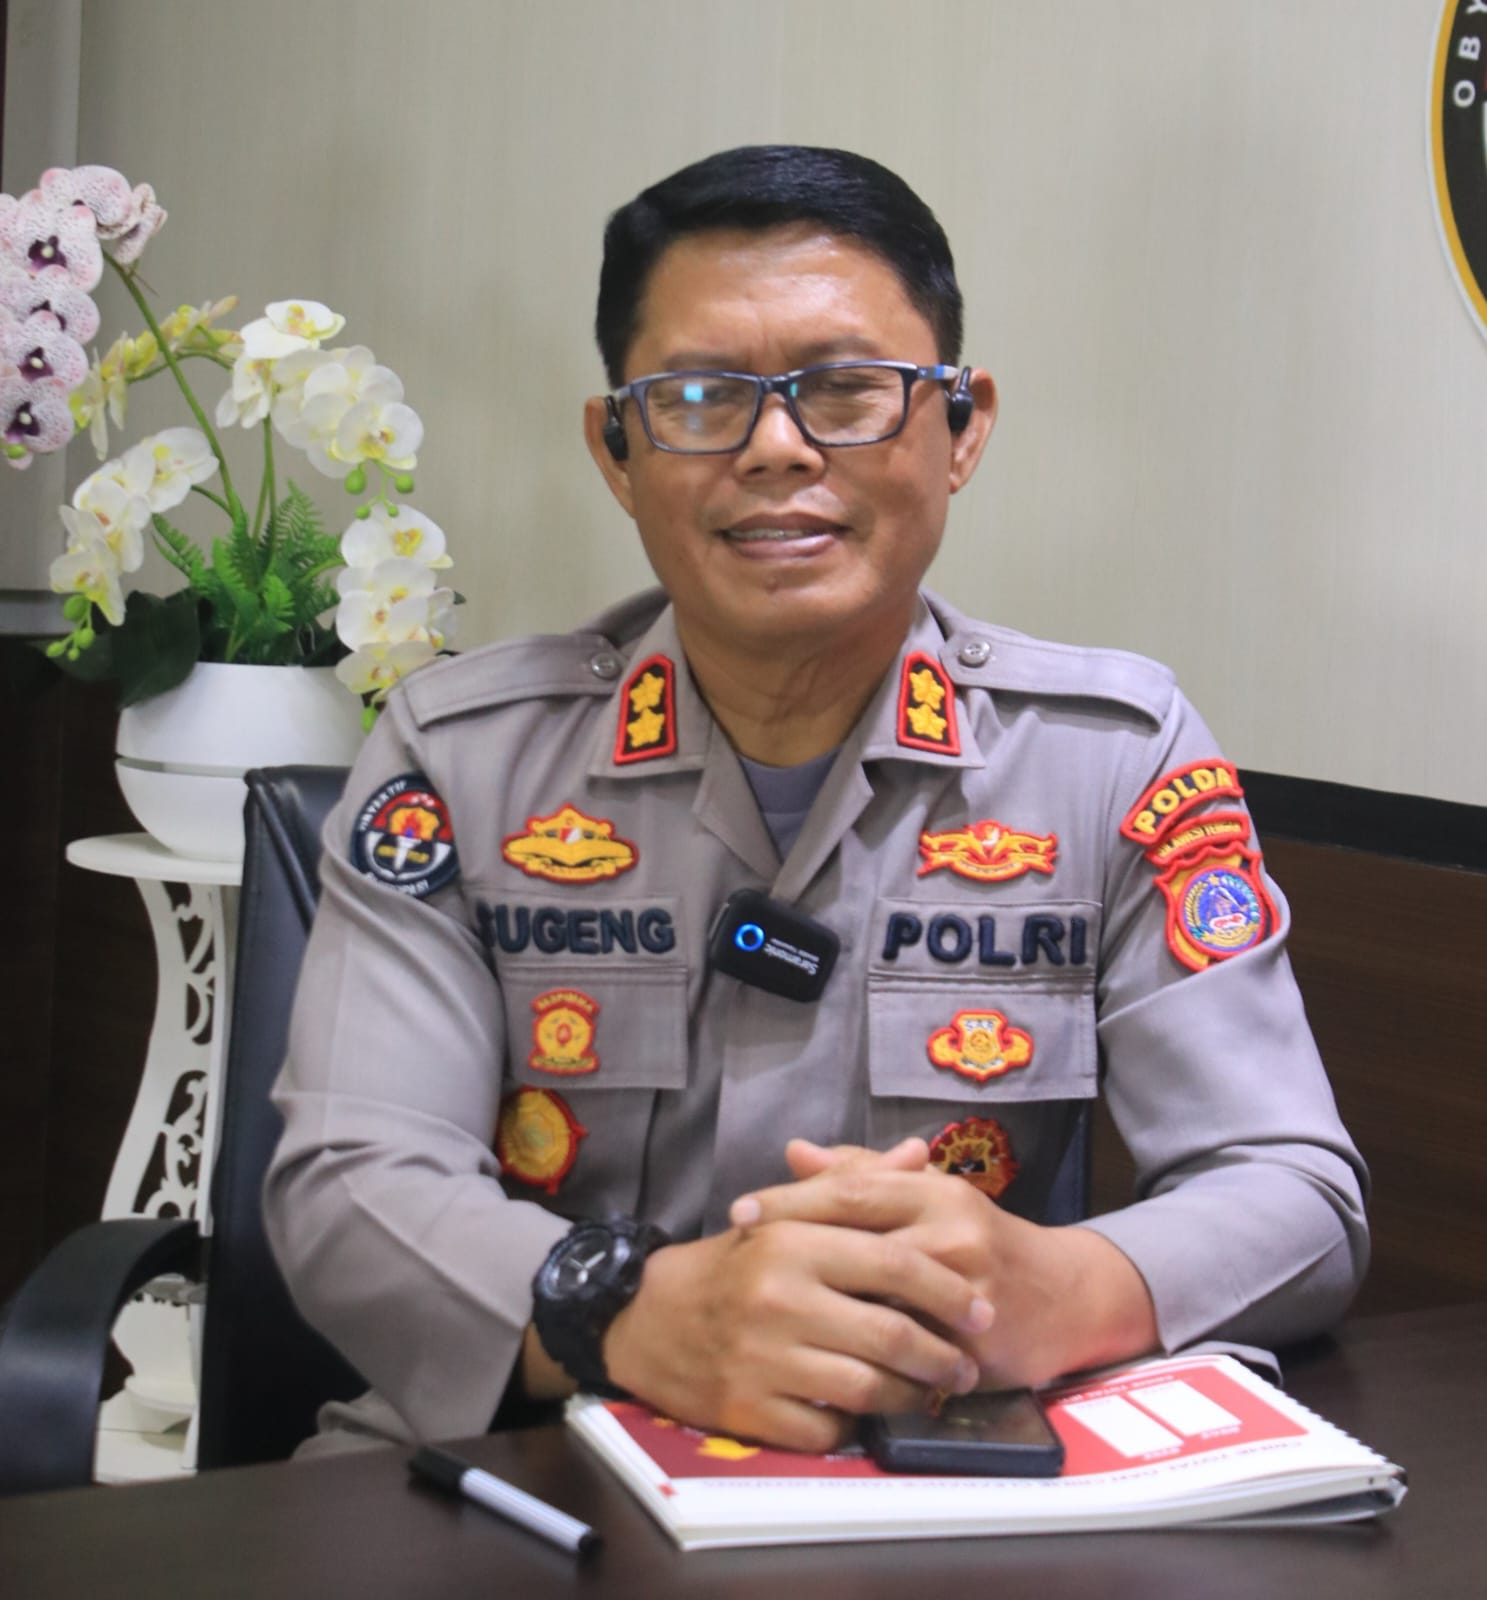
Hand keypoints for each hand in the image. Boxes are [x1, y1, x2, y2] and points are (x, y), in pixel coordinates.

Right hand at [600, 1156, 992, 1452]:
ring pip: (868, 1389)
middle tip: (968, 1364)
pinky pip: (828, 1431)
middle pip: (890, 1333)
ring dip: (912, 1395)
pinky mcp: (748, 1411)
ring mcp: (763, 1358)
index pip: (893, 1264)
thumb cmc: (729, 1264)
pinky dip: (858, 1426)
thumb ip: (856, 1185)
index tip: (979, 1309)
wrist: (645, 1318)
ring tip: (932, 1391)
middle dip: (943, 1354)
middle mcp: (779, 1298)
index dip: (948, 1291)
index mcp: (793, 1241)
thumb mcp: (787, 1216)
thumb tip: (920, 1154)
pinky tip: (870, 1415)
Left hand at [729, 1159, 1158, 1390]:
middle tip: (738, 1261)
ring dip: (822, 1308)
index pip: (853, 1190)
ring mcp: (965, 1291)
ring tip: (765, 1314)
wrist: (1064, 1295)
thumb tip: (795, 1152)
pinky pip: (906, 1354)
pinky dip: (862, 1356)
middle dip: (795, 1251)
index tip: (741, 1210)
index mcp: (934, 1192)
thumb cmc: (981, 1239)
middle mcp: (951, 1233)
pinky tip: (816, 1359)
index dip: (793, 1199)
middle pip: (859, 1240)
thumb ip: (862, 1173)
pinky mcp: (975, 1345)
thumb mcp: (928, 1197)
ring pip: (879, 1300)